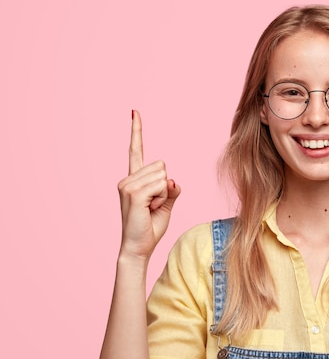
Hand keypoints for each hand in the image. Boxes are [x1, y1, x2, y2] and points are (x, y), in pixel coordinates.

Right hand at [116, 110, 179, 259]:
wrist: (138, 247)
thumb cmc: (150, 226)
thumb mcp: (167, 203)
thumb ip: (171, 188)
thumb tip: (171, 180)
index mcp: (134, 178)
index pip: (136, 149)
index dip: (136, 130)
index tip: (134, 111)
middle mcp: (127, 178)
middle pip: (162, 165)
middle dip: (166, 186)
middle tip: (153, 204)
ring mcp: (127, 185)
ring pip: (163, 176)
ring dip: (163, 194)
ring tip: (150, 208)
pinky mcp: (132, 193)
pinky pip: (161, 186)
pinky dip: (161, 198)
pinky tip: (149, 209)